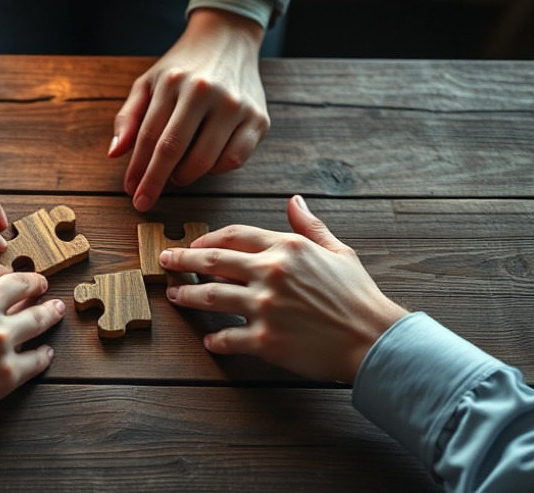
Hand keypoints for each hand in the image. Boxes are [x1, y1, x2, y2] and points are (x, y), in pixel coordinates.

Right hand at [0, 263, 64, 427]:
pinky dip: (44, 354)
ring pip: (39, 319)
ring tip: (56, 311)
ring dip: (50, 313)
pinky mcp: (7, 372)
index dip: (7, 274)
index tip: (13, 277)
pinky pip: (37, 359)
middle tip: (42, 287)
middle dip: (36, 284)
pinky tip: (46, 352)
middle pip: (25, 286)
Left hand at [109, 9, 270, 211]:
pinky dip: (214, 170)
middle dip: (155, 182)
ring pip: (205, 161)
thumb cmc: (182, 68)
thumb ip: (129, 117)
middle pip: (174, 150)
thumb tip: (114, 154)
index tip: (130, 191)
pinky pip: (233, 160)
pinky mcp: (258, 118)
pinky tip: (205, 164)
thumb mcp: (148, 82)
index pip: (150, 136)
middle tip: (144, 202)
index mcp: (174, 82)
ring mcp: (235, 106)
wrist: (227, 40)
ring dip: (184, 177)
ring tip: (176, 174)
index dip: (137, 169)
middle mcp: (205, 92)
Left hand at [159, 196, 408, 382]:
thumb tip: (294, 200)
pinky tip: (208, 340)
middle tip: (166, 261)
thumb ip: (310, 226)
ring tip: (174, 295)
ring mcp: (265, 307)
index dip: (208, 238)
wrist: (374, 340)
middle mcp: (271, 273)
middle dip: (183, 260)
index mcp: (287, 248)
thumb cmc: (358, 296)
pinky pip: (227, 338)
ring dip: (187, 296)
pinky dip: (215, 340)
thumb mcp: (338, 251)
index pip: (234, 235)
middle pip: (212, 261)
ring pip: (210, 297)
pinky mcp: (266, 340)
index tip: (194, 243)